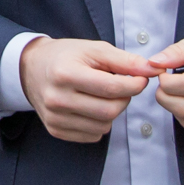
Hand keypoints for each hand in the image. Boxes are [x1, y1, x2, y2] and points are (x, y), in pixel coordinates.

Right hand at [19, 37, 162, 142]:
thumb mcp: (94, 49)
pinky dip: (100, 122)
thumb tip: (153, 70)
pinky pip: (93, 135)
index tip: (141, 78)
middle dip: (125, 99)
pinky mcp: (55, 130)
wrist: (31, 68)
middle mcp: (57, 98)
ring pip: (104, 125)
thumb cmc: (66, 56)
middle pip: (110, 110)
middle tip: (122, 87)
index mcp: (65, 73)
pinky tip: (91, 106)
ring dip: (112, 111)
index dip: (135, 85)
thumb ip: (125, 60)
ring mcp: (54, 117)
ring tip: (102, 95)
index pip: (112, 88)